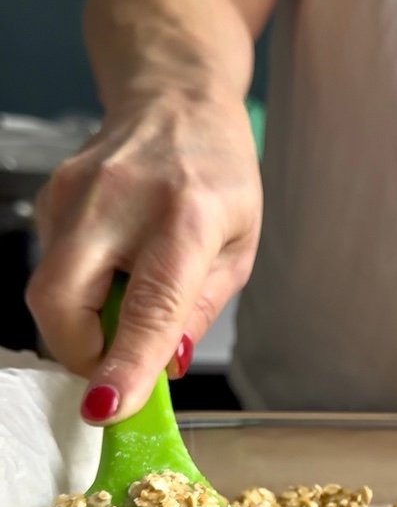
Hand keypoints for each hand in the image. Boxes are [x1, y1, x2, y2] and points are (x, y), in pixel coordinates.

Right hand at [26, 90, 261, 422]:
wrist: (177, 99)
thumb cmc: (218, 175)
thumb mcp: (240, 247)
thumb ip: (199, 310)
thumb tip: (162, 367)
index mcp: (187, 215)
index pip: (150, 305)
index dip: (125, 363)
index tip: (107, 407)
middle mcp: (121, 200)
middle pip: (63, 301)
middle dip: (81, 354)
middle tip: (117, 364)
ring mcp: (76, 193)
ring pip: (47, 290)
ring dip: (80, 325)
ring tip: (124, 308)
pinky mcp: (50, 195)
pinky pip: (50, 267)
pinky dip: (77, 291)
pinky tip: (111, 268)